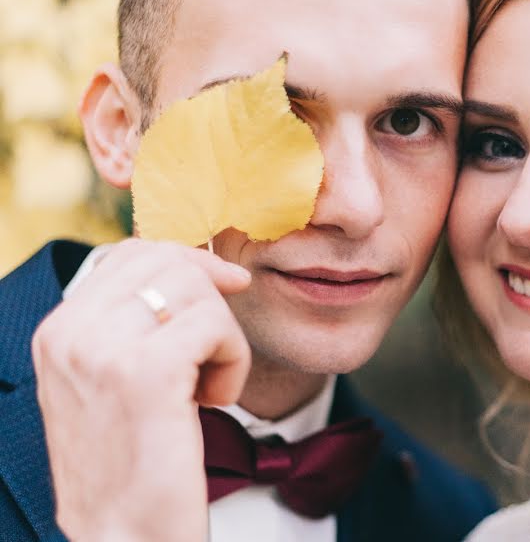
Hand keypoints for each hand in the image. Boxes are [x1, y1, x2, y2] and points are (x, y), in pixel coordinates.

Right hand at [32, 239, 251, 541]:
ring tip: (209, 388)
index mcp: (57, 331)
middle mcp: (69, 333)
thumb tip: (198, 263)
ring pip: (196, 287)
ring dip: (224, 337)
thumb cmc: (135, 462)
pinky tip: (215, 401)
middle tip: (216, 353)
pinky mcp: (147, 372)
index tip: (227, 283)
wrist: (126, 538)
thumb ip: (133, 322)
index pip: (130, 253)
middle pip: (167, 261)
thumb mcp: (115, 380)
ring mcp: (102, 350)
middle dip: (212, 299)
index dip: (189, 260)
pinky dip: (234, 360)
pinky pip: (216, 325)